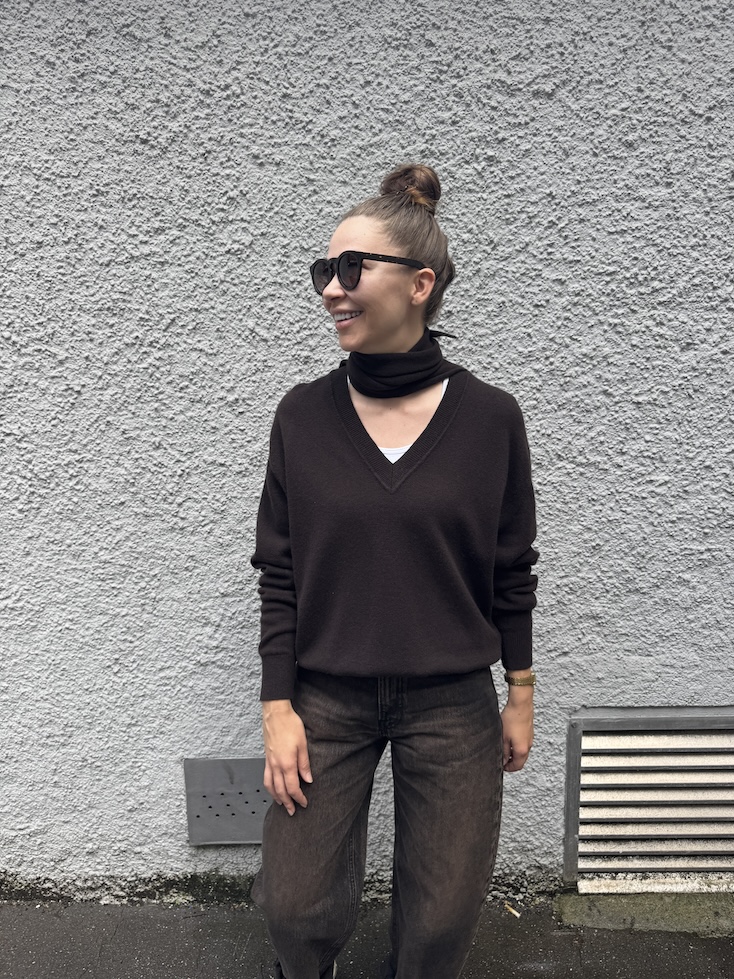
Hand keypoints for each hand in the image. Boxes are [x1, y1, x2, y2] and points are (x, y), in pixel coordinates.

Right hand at [262, 700, 312, 814]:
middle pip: (280, 790)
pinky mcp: (266, 757)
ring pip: (270, 786)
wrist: (275, 713)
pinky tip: (273, 787)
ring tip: (282, 803)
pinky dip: (269, 786)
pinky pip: (266, 777)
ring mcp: (269, 762)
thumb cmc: (290, 725)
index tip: (304, 803)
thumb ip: (304, 764)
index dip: (299, 798)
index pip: (293, 788)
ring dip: (276, 797)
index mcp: (287, 763)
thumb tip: (308, 779)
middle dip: (287, 802)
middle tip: (293, 811)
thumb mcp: (303, 744)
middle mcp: (276, 765)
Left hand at [500, 687, 533, 771]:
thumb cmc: (512, 718)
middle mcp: (528, 746)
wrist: (520, 704)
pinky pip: (524, 744)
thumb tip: (503, 761)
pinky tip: (509, 740)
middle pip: (521, 761)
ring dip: (514, 754)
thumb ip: (503, 751)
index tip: (501, 767)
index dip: (508, 769)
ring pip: (523, 752)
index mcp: (522, 750)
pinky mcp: (529, 732)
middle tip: (502, 760)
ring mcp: (530, 739)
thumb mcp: (503, 738)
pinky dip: (517, 746)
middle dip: (511, 762)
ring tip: (504, 749)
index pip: (517, 766)